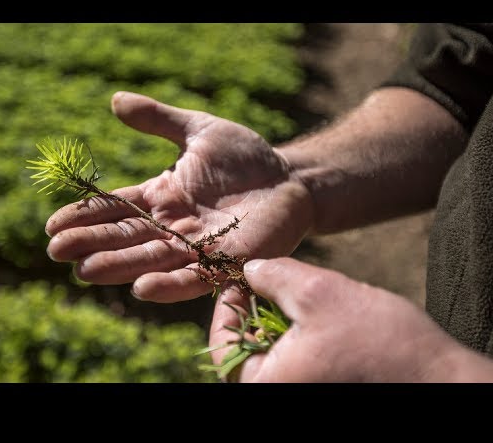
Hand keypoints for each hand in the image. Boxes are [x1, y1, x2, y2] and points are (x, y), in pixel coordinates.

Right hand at [45, 91, 313, 301]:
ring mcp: (197, 246)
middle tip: (57, 252)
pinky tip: (141, 289)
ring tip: (85, 272)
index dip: (85, 216)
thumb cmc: (245, 157)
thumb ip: (158, 119)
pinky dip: (169, 283)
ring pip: (150, 259)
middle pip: (124, 237)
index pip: (115, 208)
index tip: (52, 225)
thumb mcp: (199, 130)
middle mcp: (172, 226)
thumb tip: (115, 99)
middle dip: (91, 244)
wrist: (290, 178)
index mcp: (161, 197)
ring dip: (118, 267)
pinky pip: (194, 276)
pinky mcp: (226, 261)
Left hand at [210, 257, 492, 381]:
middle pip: (244, 353)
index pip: (222, 348)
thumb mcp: (320, 293)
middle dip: (253, 314)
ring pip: (271, 358)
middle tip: (265, 284)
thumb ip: (276, 276)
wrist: (441, 382)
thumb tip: (250, 269)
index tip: (240, 280)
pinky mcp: (319, 389)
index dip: (227, 308)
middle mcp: (276, 394)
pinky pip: (295, 367)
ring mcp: (299, 392)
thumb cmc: (382, 343)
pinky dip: (296, 341)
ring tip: (296, 299)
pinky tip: (316, 321)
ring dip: (276, 325)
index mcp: (264, 386)